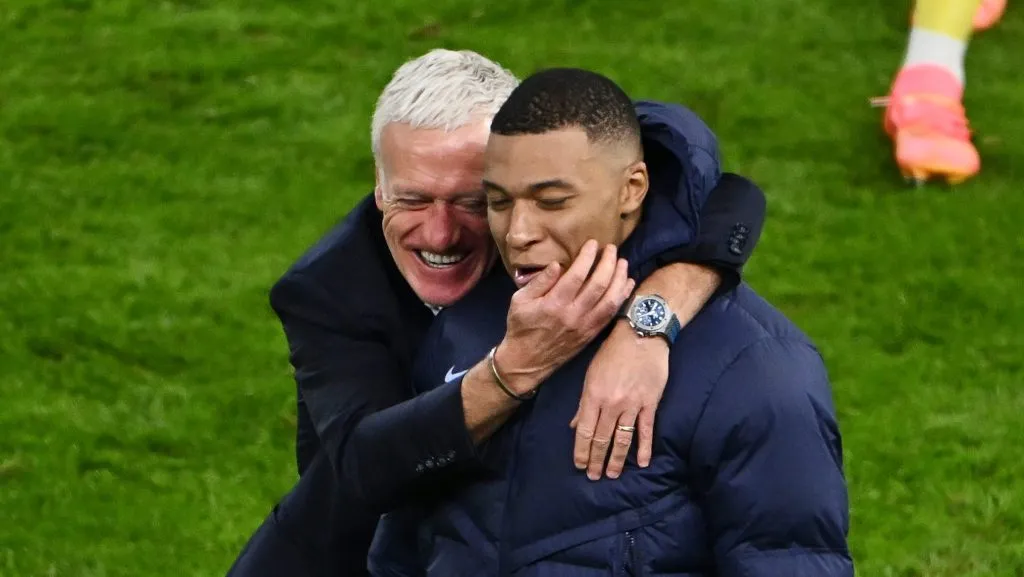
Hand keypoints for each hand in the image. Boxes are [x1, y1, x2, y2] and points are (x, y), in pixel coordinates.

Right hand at [494, 240, 634, 395]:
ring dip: (619, 278)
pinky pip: (612, 314)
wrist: (527, 362)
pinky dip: (622, 297)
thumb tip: (558, 264)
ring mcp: (585, 326)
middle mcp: (573, 314)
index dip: (587, 257)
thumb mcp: (519, 301)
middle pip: (598, 284)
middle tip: (611, 248)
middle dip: (608, 263)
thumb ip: (539, 282)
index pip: (577, 275)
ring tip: (622, 262)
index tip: (593, 243)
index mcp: (553, 304)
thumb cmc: (521, 327)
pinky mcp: (592, 334)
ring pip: (610, 299)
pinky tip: (627, 283)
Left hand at [571, 320, 668, 479]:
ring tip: (613, 475)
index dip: (582, 451)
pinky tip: (643, 462)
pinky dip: (645, 447)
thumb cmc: (612, 352)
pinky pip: (646, 430)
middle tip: (594, 477)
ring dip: (617, 459)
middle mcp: (611, 403)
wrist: (641, 335)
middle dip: (596, 460)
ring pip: (622, 439)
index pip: (585, 431)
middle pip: (602, 439)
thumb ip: (584, 403)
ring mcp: (632, 404)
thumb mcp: (591, 374)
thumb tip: (575, 426)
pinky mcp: (650, 403)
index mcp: (593, 395)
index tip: (580, 466)